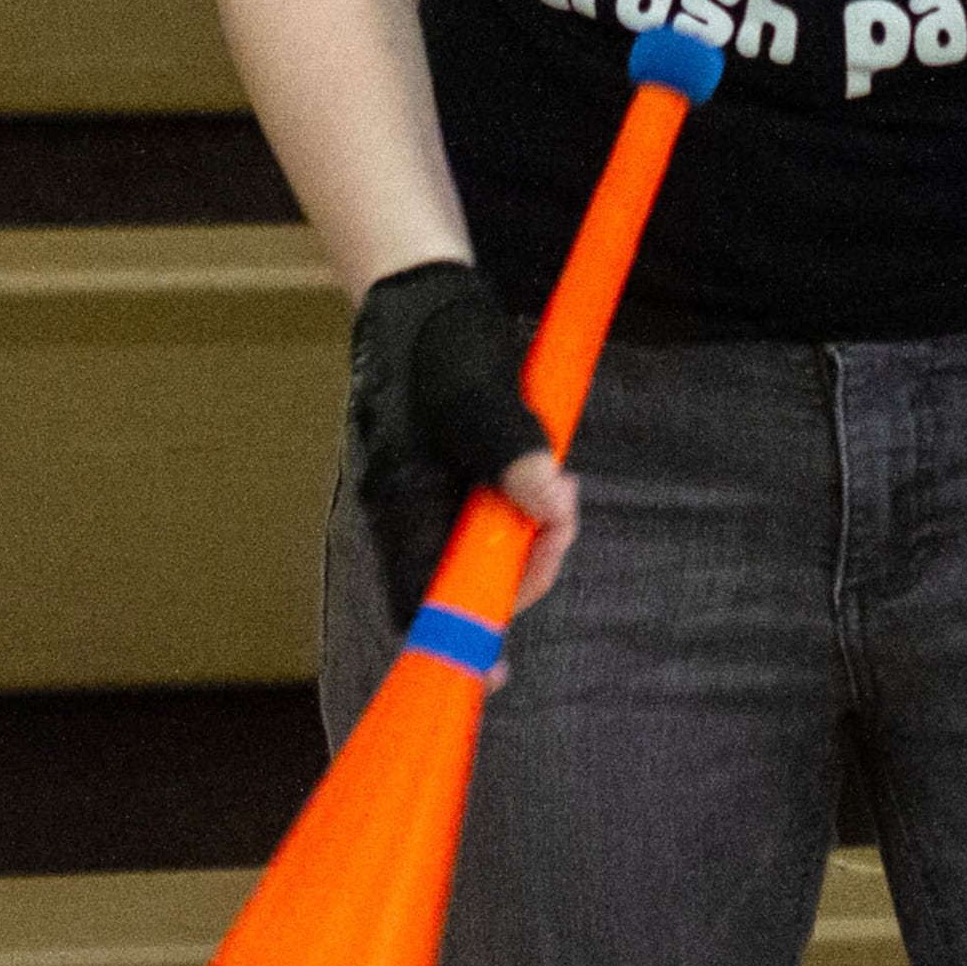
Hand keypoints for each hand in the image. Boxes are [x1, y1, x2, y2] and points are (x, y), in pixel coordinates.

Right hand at [348, 260, 578, 619]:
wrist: (417, 290)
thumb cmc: (439, 336)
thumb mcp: (477, 383)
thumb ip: (510, 446)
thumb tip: (548, 509)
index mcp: (401, 497)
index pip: (416, 596)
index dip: (455, 641)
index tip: (496, 675)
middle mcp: (408, 509)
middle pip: (463, 582)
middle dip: (526, 566)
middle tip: (564, 511)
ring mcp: (428, 498)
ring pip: (485, 554)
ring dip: (532, 537)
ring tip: (561, 482)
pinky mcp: (449, 483)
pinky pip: (490, 524)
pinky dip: (526, 516)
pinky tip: (546, 483)